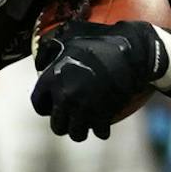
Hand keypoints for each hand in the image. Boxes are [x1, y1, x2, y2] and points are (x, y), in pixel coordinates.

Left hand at [31, 20, 165, 139]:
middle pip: (57, 125)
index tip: (53, 105)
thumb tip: (41, 60)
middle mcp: (65, 97)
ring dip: (80, 130)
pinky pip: (98, 133)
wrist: (132, 51)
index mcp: (52, 80)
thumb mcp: (70, 38)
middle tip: (71, 117)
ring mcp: (84, 108)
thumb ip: (52, 49)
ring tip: (85, 122)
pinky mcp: (104, 115)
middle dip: (63, 122)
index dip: (45, 106)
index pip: (38, 105)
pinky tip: (103, 124)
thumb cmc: (100, 40)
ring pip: (76, 134)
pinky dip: (101, 130)